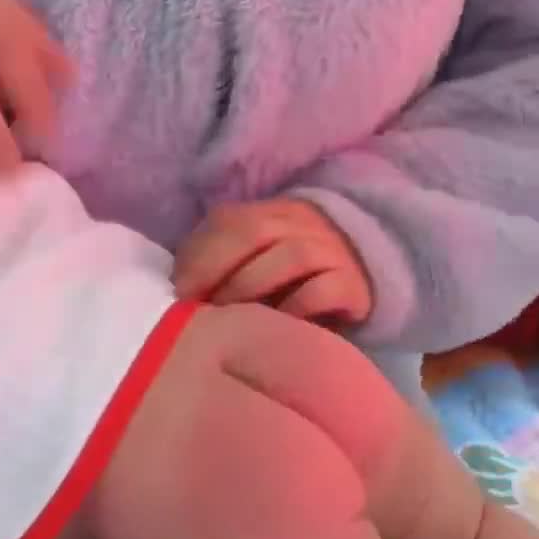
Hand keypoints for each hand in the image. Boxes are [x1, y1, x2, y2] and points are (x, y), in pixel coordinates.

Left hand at [173, 198, 372, 324]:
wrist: (359, 281)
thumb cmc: (287, 281)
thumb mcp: (250, 262)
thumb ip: (218, 263)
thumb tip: (181, 291)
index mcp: (269, 212)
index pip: (229, 220)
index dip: (201, 255)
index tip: (180, 292)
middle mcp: (302, 223)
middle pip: (256, 231)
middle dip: (221, 269)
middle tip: (201, 308)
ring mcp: (332, 251)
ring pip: (291, 256)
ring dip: (253, 287)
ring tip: (233, 319)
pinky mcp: (354, 284)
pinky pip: (324, 290)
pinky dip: (296, 308)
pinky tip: (277, 326)